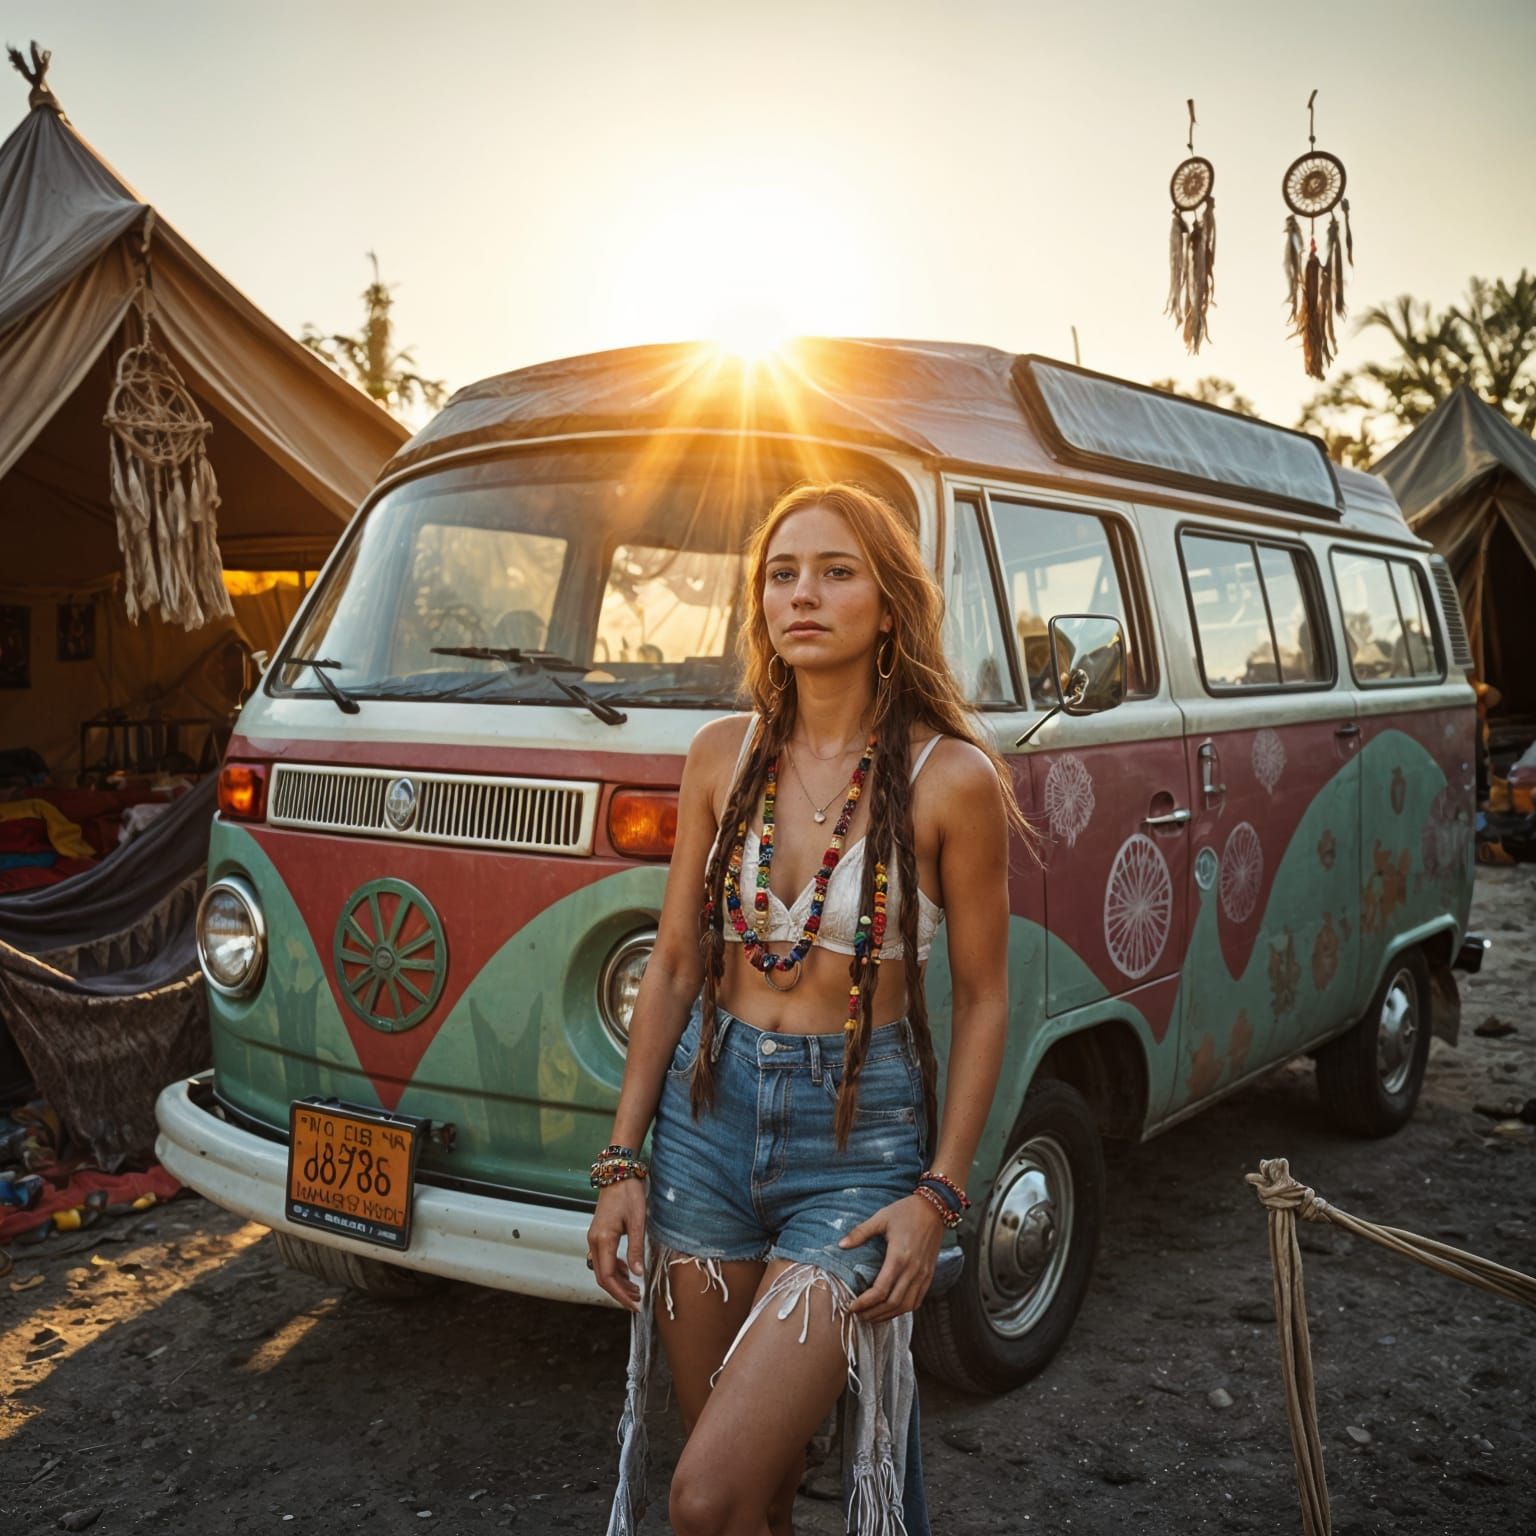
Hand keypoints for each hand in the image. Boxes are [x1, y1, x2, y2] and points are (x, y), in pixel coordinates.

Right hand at [587, 1177, 646, 1311]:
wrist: (618, 1173)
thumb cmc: (629, 1194)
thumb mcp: (637, 1222)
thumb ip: (635, 1249)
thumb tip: (638, 1275)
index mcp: (602, 1239)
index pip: (608, 1277)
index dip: (621, 1294)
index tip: (635, 1304)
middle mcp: (594, 1241)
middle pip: (602, 1277)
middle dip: (619, 1292)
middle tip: (637, 1300)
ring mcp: (593, 1238)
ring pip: (602, 1269)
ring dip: (617, 1282)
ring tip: (635, 1289)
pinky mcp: (597, 1234)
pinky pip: (602, 1259)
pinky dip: (614, 1269)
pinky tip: (628, 1271)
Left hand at [839, 1194, 943, 1321]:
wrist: (935, 1208)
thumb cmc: (906, 1211)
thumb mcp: (881, 1218)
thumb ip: (860, 1232)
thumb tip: (841, 1245)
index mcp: (899, 1257)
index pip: (881, 1290)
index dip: (865, 1303)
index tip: (851, 1306)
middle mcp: (913, 1270)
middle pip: (893, 1303)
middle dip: (873, 1313)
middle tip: (858, 1316)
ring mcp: (923, 1275)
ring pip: (906, 1306)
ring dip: (888, 1315)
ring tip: (871, 1317)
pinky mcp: (929, 1275)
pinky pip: (917, 1300)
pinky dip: (903, 1310)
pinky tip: (891, 1310)